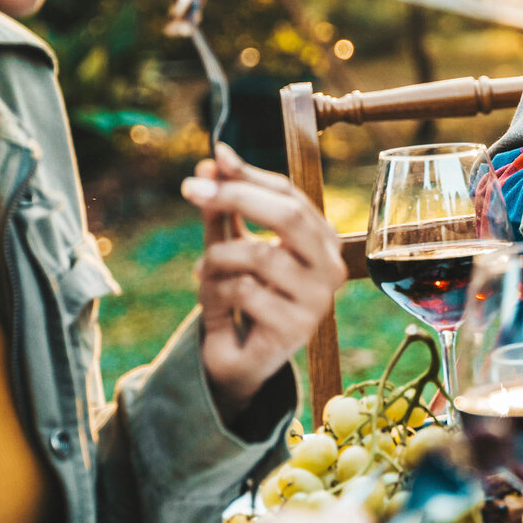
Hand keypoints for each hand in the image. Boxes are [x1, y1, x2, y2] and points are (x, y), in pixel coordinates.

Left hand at [181, 142, 346, 418]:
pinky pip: (245, 292)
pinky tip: (216, 302)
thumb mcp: (231, 245)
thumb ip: (225, 208)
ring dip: (216, 258)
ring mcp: (317, 299)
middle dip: (235, 197)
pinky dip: (217, 291)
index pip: (290, 194)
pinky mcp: (296, 328)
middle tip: (192, 191)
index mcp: (322, 240)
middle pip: (288, 216)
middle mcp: (330, 266)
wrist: (242, 360)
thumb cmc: (243, 295)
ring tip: (202, 270)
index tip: (208, 163)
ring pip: (259, 256)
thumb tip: (212, 161)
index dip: (248, 175)